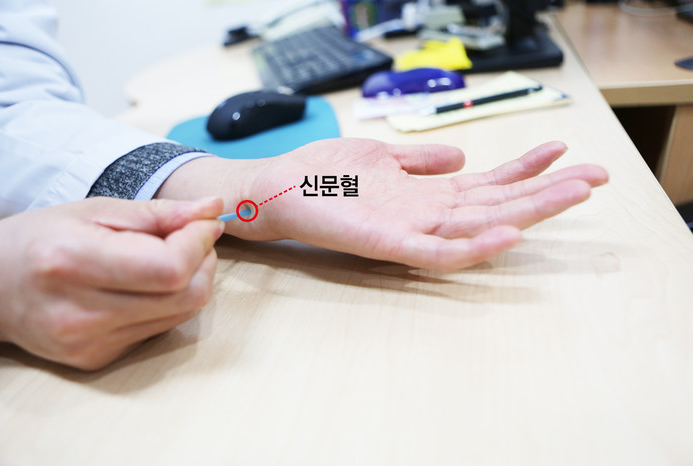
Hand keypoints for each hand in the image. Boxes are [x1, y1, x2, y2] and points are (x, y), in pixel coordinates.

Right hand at [0, 197, 223, 369]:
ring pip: (182, 315)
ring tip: (171, 256)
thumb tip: (213, 209)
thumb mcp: (94, 210)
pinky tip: (149, 284)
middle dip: (204, 261)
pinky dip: (170, 302)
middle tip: (194, 237)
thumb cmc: (40, 238)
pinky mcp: (98, 359)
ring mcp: (90, 342)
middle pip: (186, 296)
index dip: (199, 243)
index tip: (205, 223)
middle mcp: (81, 313)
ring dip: (192, 281)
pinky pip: (162, 328)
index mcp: (73, 262)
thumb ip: (158, 213)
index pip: (169, 267)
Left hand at [157, 139, 607, 271]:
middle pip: (497, 203)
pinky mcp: (387, 243)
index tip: (565, 152)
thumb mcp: (380, 156)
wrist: (275, 189)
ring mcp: (410, 230)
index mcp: (426, 193)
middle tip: (596, 176)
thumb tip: (462, 156)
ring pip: (480, 225)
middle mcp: (426, 213)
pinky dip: (474, 247)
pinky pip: (437, 251)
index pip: (489, 183)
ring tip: (571, 194)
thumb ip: (421, 159)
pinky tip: (508, 233)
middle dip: (547, 191)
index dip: (527, 169)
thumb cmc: (324, 174)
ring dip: (527, 213)